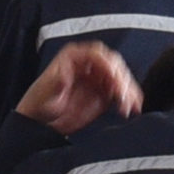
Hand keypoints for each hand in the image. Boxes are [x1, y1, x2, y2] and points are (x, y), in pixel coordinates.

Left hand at [17, 41, 142, 133]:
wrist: (40, 121)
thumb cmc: (39, 102)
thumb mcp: (46, 91)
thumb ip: (57, 81)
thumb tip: (64, 72)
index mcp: (74, 56)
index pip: (97, 53)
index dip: (107, 63)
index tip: (113, 77)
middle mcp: (89, 65)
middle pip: (113, 64)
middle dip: (121, 78)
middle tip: (122, 95)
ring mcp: (99, 79)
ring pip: (121, 78)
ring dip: (129, 90)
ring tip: (130, 105)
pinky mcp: (105, 94)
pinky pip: (122, 93)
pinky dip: (129, 99)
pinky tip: (133, 107)